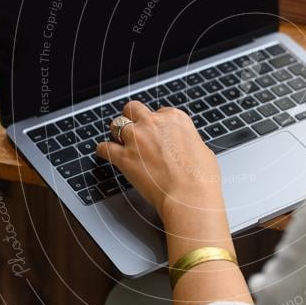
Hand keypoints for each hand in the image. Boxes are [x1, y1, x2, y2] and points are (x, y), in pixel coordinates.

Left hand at [96, 101, 223, 220]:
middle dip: (133, 118)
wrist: (190, 195)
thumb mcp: (202, 149)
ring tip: (119, 141)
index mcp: (174, 118)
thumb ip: (187, 141)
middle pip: (133, 109)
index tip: (156, 133)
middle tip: (134, 130)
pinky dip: (103, 150)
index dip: (156, 123)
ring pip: (116, 125)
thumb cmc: (201, 177)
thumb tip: (184, 146)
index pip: (158, 112)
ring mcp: (136, 139)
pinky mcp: (124, 157)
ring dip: (117, 133)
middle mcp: (153, 123)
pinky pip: (104, 147)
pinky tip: (105, 152)